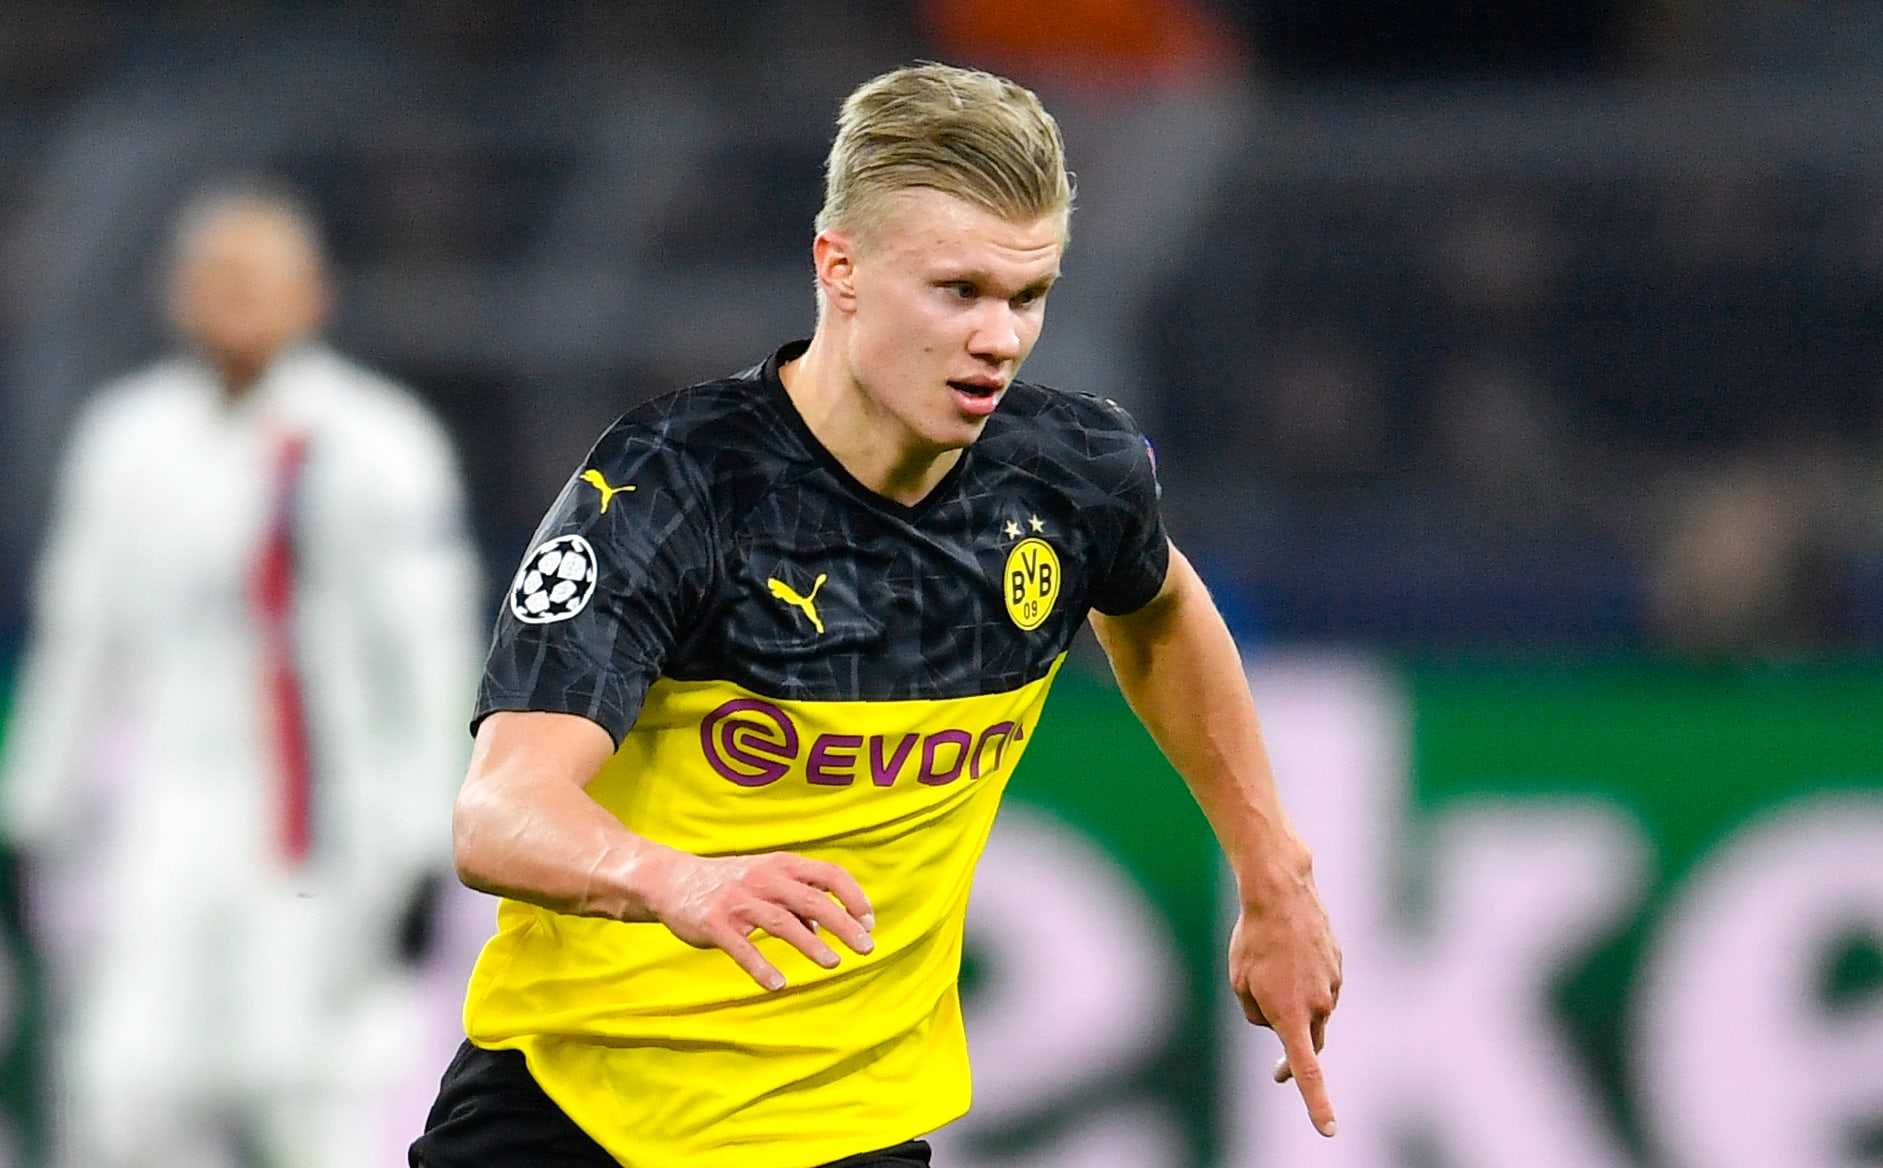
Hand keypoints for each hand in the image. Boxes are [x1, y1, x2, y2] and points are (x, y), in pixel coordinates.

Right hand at [637, 848, 874, 990]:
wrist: (673, 881)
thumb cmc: (730, 883)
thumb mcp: (767, 881)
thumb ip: (797, 903)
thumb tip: (827, 935)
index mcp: (782, 865)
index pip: (829, 874)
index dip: (853, 896)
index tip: (870, 922)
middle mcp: (764, 879)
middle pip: (813, 899)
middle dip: (844, 924)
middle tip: (866, 948)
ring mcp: (739, 901)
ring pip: (783, 921)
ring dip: (811, 944)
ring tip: (834, 963)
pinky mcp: (715, 923)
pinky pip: (742, 948)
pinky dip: (761, 966)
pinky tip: (778, 984)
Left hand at [1229, 874, 1341, 1136]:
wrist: (1282, 893)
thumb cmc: (1253, 940)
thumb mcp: (1240, 983)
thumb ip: (1257, 1014)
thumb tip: (1276, 1022)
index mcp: (1292, 1015)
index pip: (1307, 1069)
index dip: (1317, 1102)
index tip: (1329, 1129)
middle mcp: (1320, 1005)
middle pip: (1309, 1042)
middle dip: (1294, 1053)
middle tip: (1277, 1072)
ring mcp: (1334, 984)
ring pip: (1315, 1011)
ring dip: (1297, 1004)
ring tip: (1271, 968)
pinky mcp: (1339, 966)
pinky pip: (1321, 985)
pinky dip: (1306, 980)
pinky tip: (1289, 956)